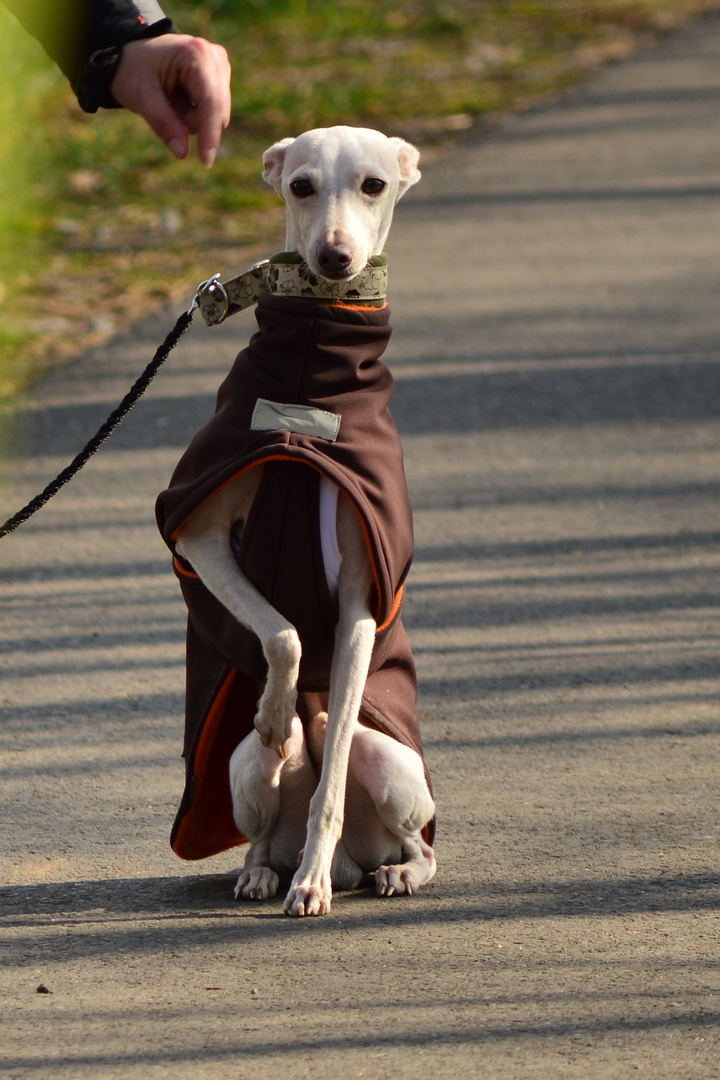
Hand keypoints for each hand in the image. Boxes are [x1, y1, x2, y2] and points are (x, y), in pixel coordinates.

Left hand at [110, 35, 231, 166]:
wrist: (131, 56)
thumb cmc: (132, 70)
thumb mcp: (141, 97)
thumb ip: (163, 124)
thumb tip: (183, 153)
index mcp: (196, 54)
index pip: (211, 101)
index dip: (209, 133)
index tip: (206, 161)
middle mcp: (215, 57)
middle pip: (217, 113)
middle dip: (191, 121)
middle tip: (165, 107)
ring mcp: (220, 67)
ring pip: (217, 117)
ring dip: (191, 118)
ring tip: (170, 100)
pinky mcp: (220, 78)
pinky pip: (214, 114)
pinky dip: (194, 114)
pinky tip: (179, 98)